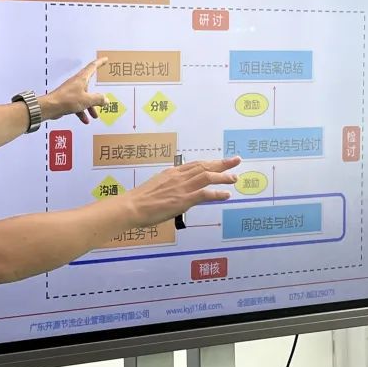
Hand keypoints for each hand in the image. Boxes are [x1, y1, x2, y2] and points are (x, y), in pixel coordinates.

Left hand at [41, 57, 107, 123]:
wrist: (50, 107)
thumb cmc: (67, 100)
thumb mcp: (87, 100)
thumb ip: (98, 99)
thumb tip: (106, 100)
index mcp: (81, 79)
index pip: (92, 67)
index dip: (100, 63)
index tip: (105, 59)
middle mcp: (76, 83)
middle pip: (89, 87)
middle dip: (97, 95)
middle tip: (103, 98)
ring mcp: (71, 92)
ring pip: (84, 98)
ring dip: (90, 107)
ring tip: (95, 115)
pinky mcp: (67, 100)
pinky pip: (78, 105)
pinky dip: (82, 112)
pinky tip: (85, 120)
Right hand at [124, 156, 241, 226]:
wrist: (132, 206)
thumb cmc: (140, 201)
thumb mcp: (157, 186)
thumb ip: (169, 186)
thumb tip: (177, 191)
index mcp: (172, 172)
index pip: (195, 164)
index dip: (210, 162)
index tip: (220, 161)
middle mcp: (179, 176)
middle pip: (205, 166)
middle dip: (222, 163)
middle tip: (236, 160)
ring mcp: (182, 187)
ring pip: (207, 176)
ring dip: (223, 176)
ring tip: (235, 178)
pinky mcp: (183, 199)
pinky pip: (205, 194)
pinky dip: (217, 193)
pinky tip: (226, 194)